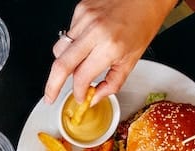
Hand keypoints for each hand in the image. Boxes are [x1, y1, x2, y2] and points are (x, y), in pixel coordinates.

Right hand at [44, 0, 174, 103]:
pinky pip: (68, 34)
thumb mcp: (133, 59)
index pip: (81, 77)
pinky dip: (73, 43)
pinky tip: (87, 40)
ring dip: (64, 63)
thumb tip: (95, 96)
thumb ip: (113, 83)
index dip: (78, 92)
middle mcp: (95, 31)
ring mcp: (85, 18)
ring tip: (76, 64)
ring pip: (60, 50)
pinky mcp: (80, 9)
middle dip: (52, 86)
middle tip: (50, 96)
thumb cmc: (144, 22)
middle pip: (60, 65)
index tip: (79, 97)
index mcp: (110, 47)